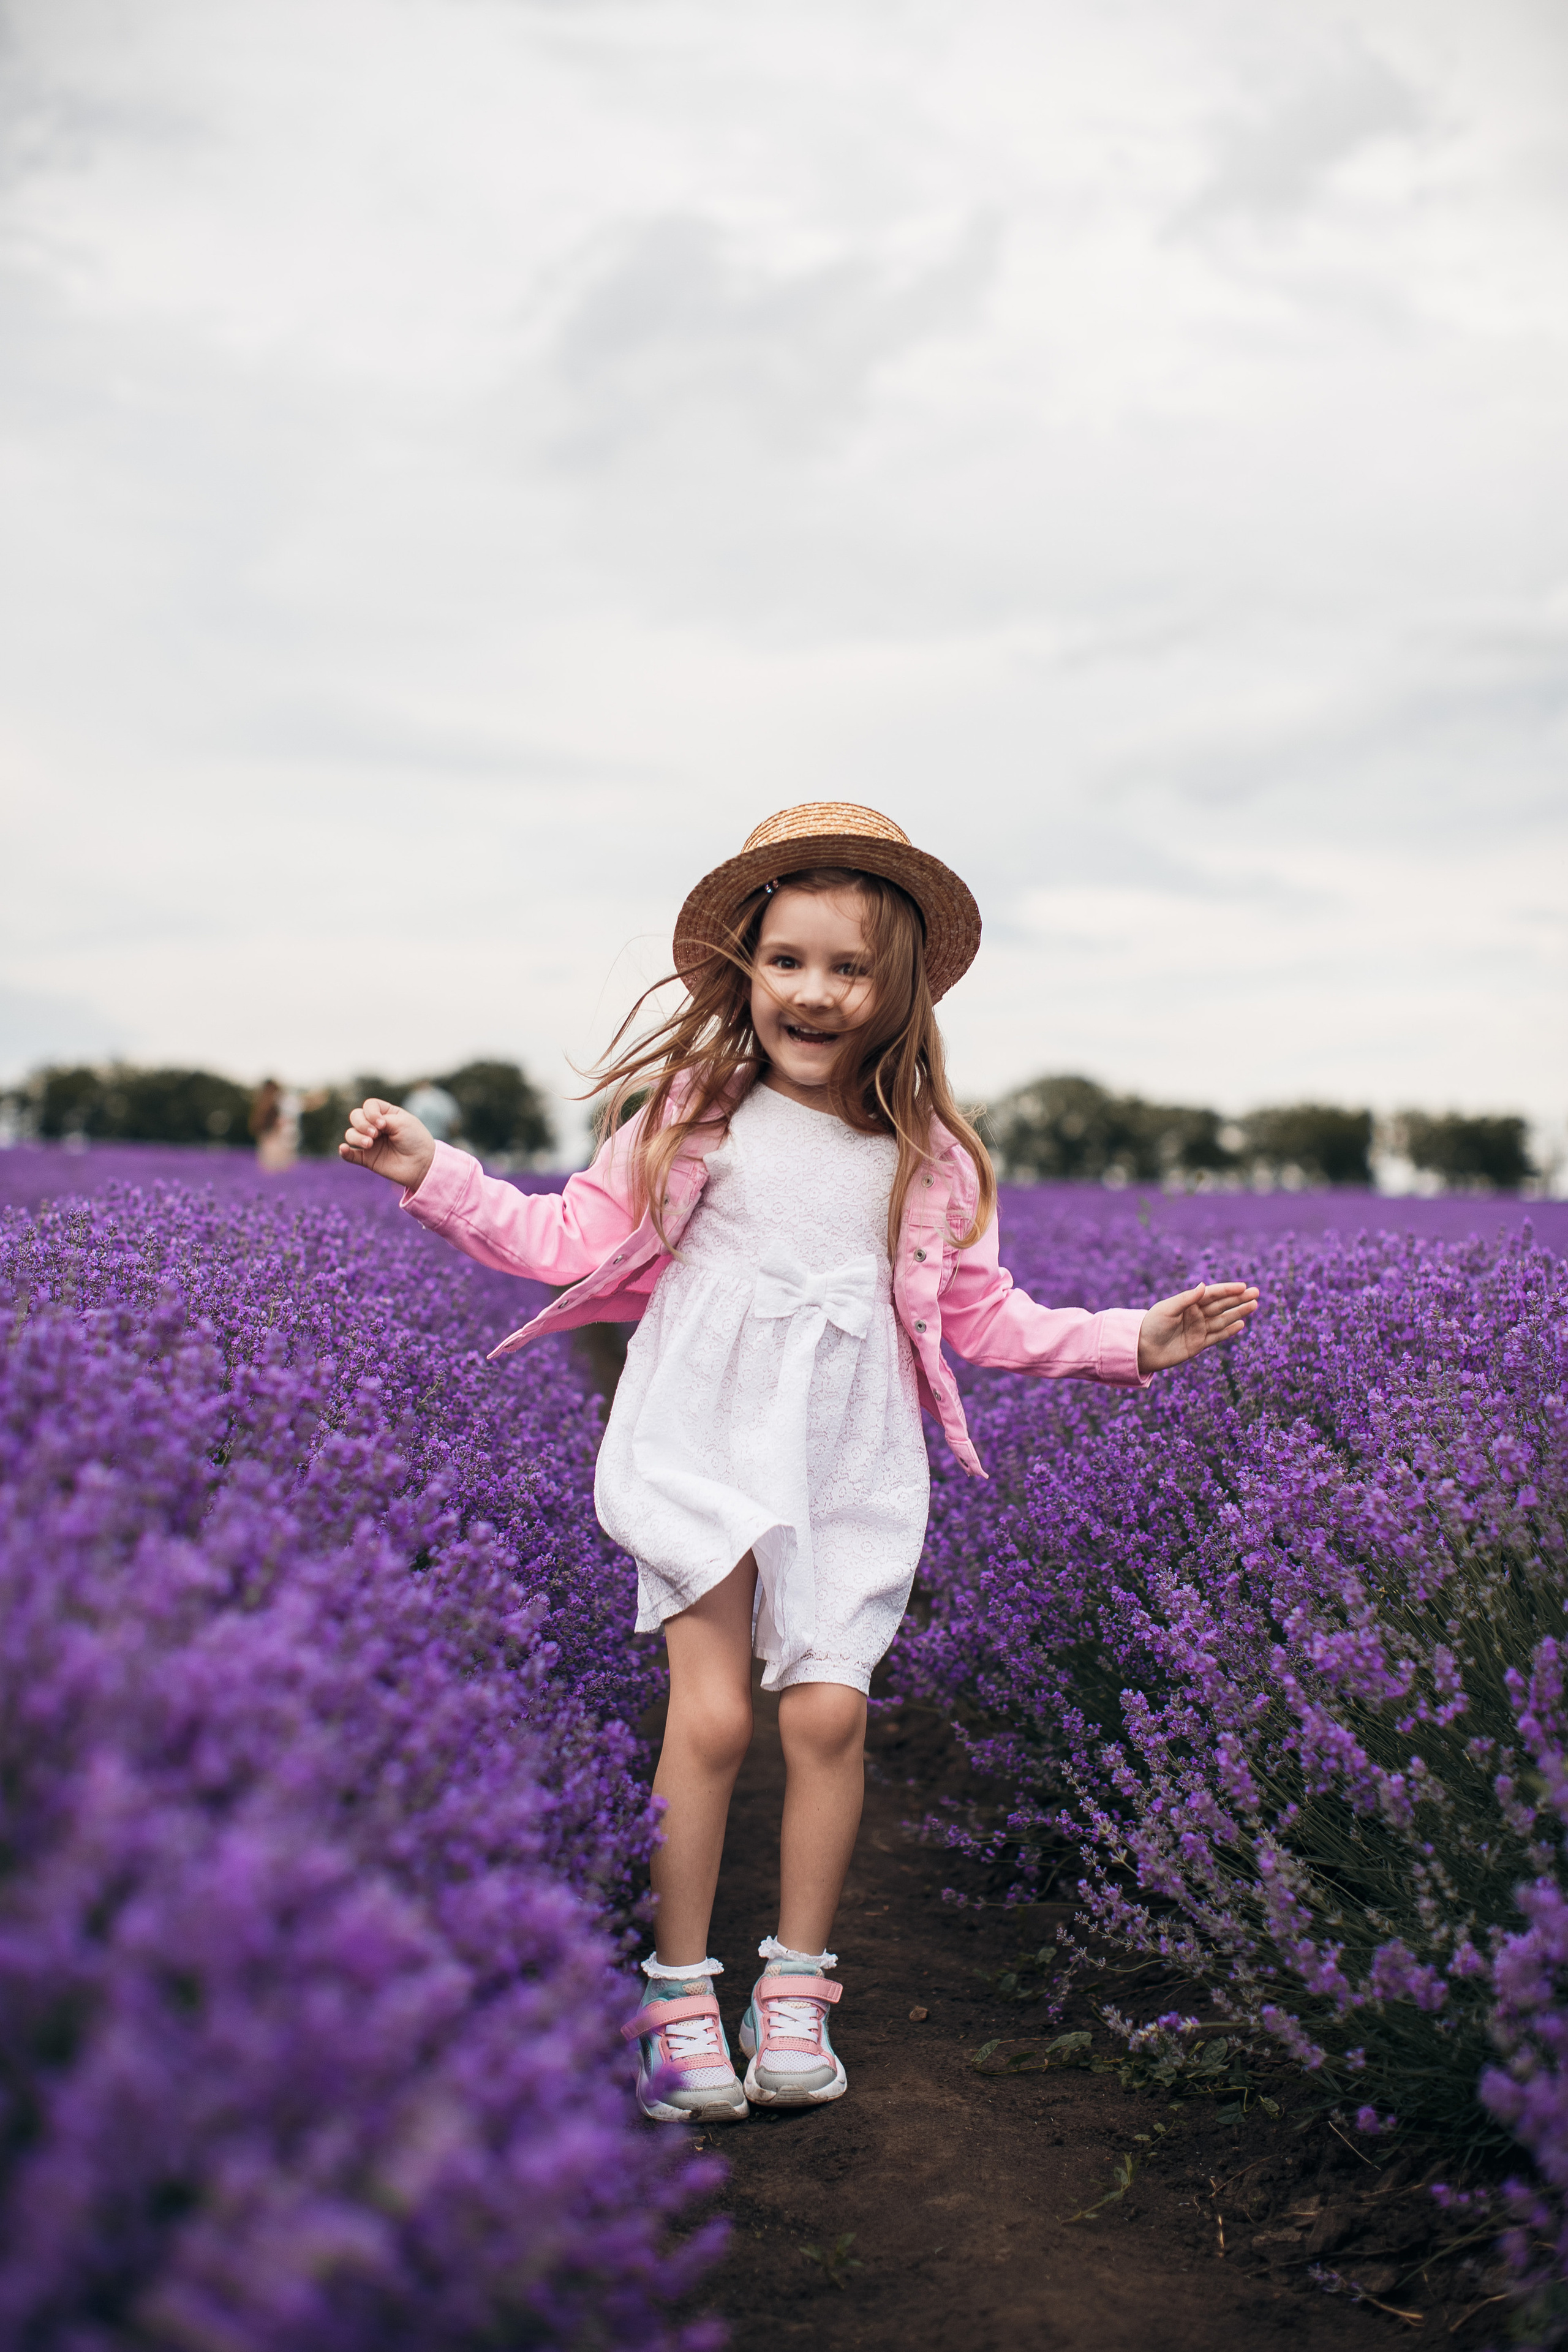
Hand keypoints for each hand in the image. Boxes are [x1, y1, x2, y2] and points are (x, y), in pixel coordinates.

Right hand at [338, 1099, 435, 1191]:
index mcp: (386, 1114)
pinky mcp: (367, 1159)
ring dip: (356, 1137)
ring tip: (370, 1144)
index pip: (369, 1106)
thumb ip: (380, 1119)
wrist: (422, 1164)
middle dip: (361, 1123)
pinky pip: (349, 1154)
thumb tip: (364, 1127)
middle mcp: (376, 1127)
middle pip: (355, 1117)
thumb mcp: (402, 1122)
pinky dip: (344, 1151)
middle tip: (375, 1134)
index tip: (383, 1124)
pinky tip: (344, 1149)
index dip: (371, 1113)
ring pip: (351, 1134)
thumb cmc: (415, 1140)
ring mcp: (370, 1143)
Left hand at [1137, 1280, 1258, 1374]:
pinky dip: (1229, 1330)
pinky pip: (1217, 1336)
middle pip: (1222, 1305)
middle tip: (1256, 1293)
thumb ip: (1187, 1298)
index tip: (1244, 1286)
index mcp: (1188, 1303)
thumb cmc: (1151, 1325)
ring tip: (1254, 1305)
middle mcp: (1196, 1315)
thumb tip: (1204, 1285)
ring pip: (1223, 1319)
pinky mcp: (1198, 1344)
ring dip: (1238, 1312)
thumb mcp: (1167, 1309)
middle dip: (1239, 1299)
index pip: (1212, 1294)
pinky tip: (1241, 1324)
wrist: (1142, 1349)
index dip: (1228, 1290)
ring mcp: (1198, 1329)